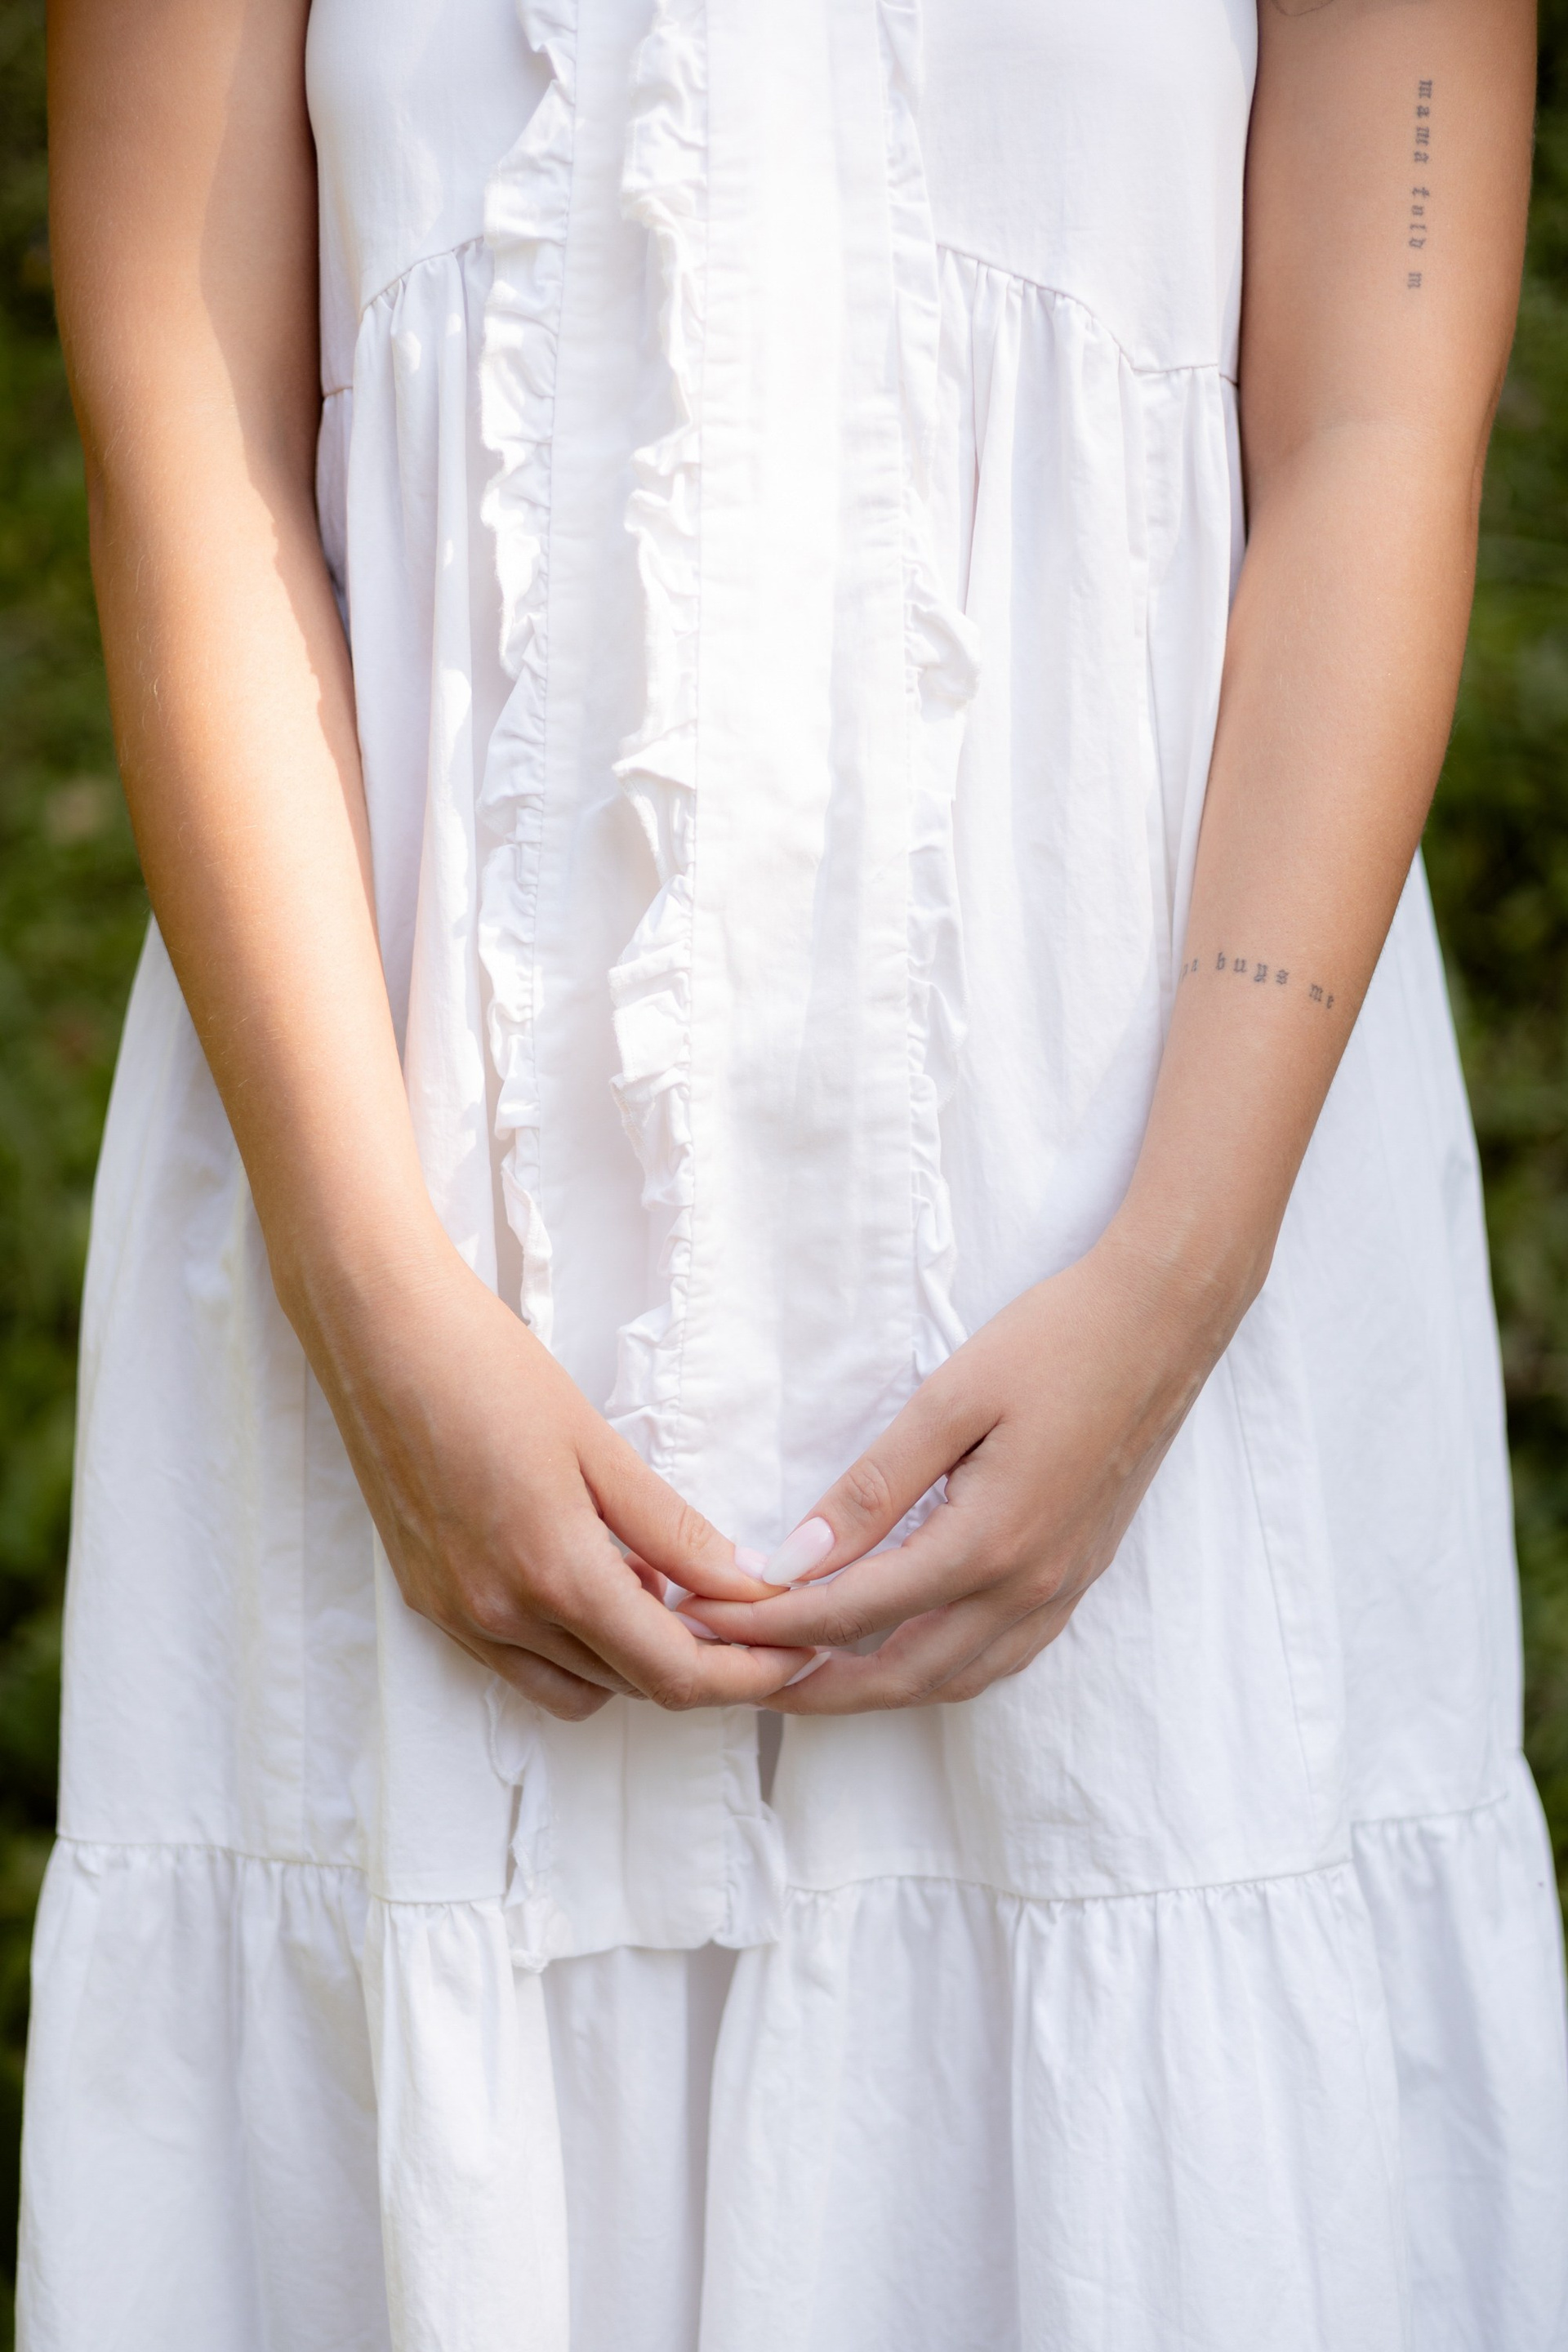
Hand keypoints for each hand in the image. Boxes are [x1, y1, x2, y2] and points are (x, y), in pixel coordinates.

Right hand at [296, 1221, 806, 1720]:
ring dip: (632, 1659)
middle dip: (702, 1664)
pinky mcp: (428, 1602)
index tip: (793, 1651)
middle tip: (748, 1614)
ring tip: (660, 1584)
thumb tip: (747, 1584)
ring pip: (576, 1686)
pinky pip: (519, 1663)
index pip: (672, 1674)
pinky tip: (593, 1574)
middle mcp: (501, 1615)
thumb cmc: (490, 1368)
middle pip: (632, 1688)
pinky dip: (572, 1644)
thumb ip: (673, 1530)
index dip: (746, 1677)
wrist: (377, 1333)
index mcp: (554, 1574)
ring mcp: (458, 1615)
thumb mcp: (598, 1445)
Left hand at [683, 1225, 1240, 1711]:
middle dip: (815, 1687)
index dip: (774, 1623)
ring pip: (955, 1680)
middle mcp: (1027, 1587)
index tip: (709, 1619)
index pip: (853, 1612)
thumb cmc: (1054, 1342)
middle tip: (743, 1677)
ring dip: (878, 1690)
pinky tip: (904, 1649)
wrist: (1164, 1322)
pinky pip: (1000, 1657)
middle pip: (902, 1675)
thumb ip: (871, 1490)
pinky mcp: (1078, 1576)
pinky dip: (940, 1671)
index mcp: (988, 1544)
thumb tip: (795, 1560)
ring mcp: (1060, 1590)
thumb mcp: (948, 1401)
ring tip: (809, 1674)